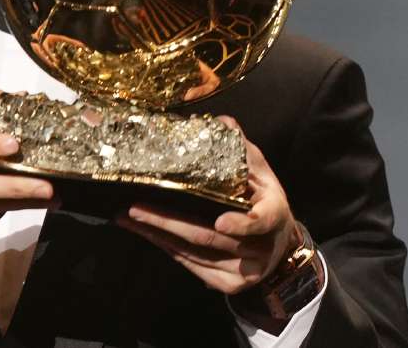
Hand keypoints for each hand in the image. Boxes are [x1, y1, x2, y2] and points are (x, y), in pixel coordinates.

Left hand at [116, 117, 297, 295]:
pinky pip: (192, 265)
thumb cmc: (264, 202)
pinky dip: (167, 248)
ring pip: (195, 253)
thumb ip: (242, 150)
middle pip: (209, 237)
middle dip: (167, 222)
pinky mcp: (230, 285)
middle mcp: (260, 249)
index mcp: (274, 216)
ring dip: (158, 235)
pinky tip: (146, 234)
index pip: (260, 221)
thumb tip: (222, 122)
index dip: (241, 224)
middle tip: (135, 208)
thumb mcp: (261, 174)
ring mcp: (245, 272)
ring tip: (128, 218)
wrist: (279, 248)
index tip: (220, 221)